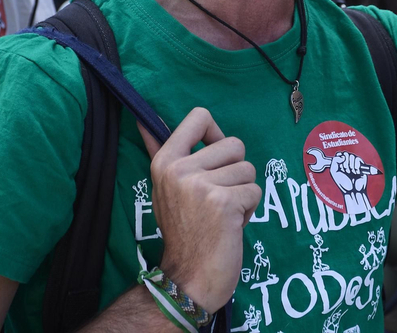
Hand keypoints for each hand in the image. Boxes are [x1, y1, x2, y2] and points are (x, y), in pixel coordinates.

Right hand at [140, 108, 259, 312]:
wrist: (188, 279)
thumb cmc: (183, 231)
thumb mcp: (165, 188)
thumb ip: (159, 151)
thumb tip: (142, 120)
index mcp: (165, 160)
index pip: (199, 116)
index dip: (215, 135)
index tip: (213, 158)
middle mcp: (179, 169)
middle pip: (234, 144)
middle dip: (235, 172)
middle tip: (217, 199)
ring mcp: (201, 185)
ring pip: (248, 170)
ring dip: (242, 194)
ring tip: (222, 215)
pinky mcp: (224, 203)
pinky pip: (254, 191)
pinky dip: (249, 211)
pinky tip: (230, 226)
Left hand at [305, 147, 379, 215]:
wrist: (352, 191)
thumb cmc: (343, 183)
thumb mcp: (334, 172)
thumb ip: (334, 161)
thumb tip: (342, 156)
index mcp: (340, 162)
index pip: (339, 154)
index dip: (339, 159)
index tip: (339, 167)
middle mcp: (348, 161)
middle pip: (346, 154)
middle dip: (345, 164)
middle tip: (346, 171)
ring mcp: (355, 163)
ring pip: (352, 156)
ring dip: (350, 166)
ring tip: (350, 173)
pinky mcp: (362, 165)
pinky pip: (358, 160)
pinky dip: (356, 166)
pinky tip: (355, 172)